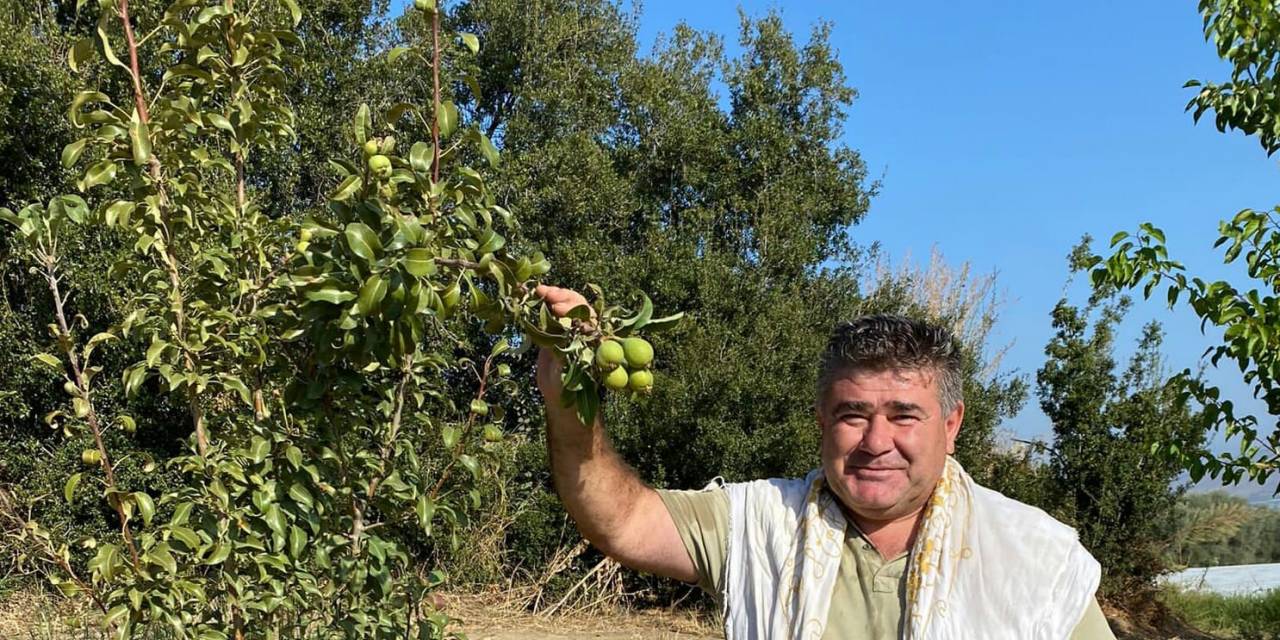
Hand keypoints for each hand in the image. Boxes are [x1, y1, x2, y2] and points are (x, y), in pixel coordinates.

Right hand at [533, 284, 591, 403]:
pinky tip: (533, 296)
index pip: (586, 316)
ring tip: (539, 290)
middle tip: (546, 293)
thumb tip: (560, 333)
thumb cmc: (566, 388)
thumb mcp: (565, 372)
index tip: (557, 308)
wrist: (558, 397)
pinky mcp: (556, 331)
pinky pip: (551, 312)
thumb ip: (563, 353)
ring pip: (566, 304)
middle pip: (578, 305)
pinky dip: (543, 302)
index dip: (572, 309)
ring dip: (553, 295)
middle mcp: (584, 330)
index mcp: (592, 339)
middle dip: (562, 297)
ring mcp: (570, 329)